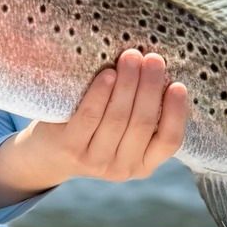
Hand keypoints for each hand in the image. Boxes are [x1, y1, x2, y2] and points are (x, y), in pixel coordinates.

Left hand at [33, 49, 188, 182]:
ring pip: (117, 118)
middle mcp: (122, 169)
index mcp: (144, 164)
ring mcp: (94, 162)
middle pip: (142, 123)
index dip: (176, 113)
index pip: (169, 142)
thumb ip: (143, 114)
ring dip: (127, 84)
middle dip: (150, 87)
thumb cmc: (96, 132)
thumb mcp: (125, 133)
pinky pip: (89, 117)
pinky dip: (100, 93)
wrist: (49, 154)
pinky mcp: (69, 149)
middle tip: (153, 58)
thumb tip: (162, 72)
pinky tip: (108, 74)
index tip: (178, 85)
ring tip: (131, 57)